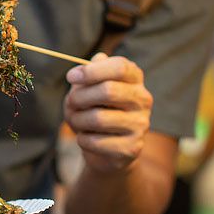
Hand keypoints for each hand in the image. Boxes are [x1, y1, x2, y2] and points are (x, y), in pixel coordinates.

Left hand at [63, 53, 152, 174]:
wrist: (105, 149)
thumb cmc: (95, 110)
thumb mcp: (89, 88)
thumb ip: (90, 74)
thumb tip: (90, 64)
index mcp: (134, 79)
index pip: (120, 67)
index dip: (92, 71)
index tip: (71, 77)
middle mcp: (142, 99)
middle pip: (109, 91)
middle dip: (80, 96)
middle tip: (71, 102)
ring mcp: (140, 124)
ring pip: (99, 118)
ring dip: (78, 119)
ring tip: (75, 120)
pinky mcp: (132, 147)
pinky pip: (96, 141)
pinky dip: (82, 139)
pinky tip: (85, 138)